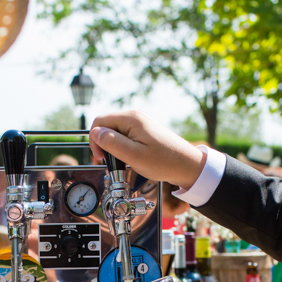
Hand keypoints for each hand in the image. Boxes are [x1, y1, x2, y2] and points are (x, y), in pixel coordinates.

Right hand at [89, 110, 206, 188]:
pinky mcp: (144, 130)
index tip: (100, 158)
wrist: (186, 165)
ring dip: (113, 147)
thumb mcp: (133, 155)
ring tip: (121, 162)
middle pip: (106, 125)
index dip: (95, 140)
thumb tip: (95, 133)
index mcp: (131, 118)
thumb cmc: (163, 162)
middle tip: (110, 163)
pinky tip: (129, 158)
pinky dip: (122, 147)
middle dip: (103, 144)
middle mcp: (135, 116)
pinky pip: (125, 135)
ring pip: (115, 131)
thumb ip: (112, 143)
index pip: (99, 121)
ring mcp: (140, 122)